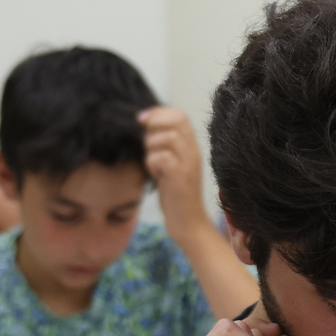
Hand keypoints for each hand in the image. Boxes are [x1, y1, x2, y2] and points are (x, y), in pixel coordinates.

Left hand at [140, 107, 209, 238]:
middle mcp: (194, 152)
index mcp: (191, 146)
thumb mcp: (169, 165)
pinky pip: (162, 158)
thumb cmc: (174, 194)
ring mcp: (189, 164)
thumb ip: (162, 146)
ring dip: (152, 147)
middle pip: (177, 121)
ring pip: (169, 137)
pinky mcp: (181, 177)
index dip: (158, 113)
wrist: (188, 223)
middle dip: (155, 126)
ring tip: (153, 163)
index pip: (180, 115)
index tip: (142, 121)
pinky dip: (153, 163)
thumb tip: (144, 126)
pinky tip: (156, 175)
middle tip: (146, 143)